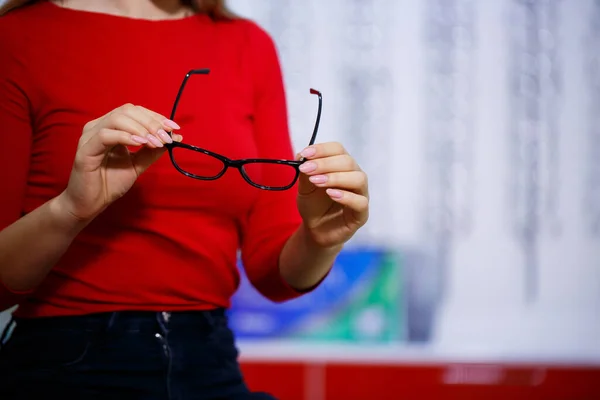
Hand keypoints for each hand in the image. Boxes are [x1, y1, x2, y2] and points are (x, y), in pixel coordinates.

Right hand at [58, 103, 181, 220]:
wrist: (90, 203)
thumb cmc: (110, 183)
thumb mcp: (138, 164)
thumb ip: (153, 151)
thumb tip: (175, 138)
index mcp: (111, 127)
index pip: (135, 111)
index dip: (155, 117)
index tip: (173, 128)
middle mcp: (98, 126)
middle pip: (127, 111)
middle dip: (151, 123)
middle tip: (166, 137)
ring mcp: (90, 136)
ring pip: (117, 119)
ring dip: (141, 129)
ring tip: (155, 142)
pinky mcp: (85, 149)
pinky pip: (105, 135)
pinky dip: (125, 137)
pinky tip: (139, 144)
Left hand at [296, 142, 368, 248]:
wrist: (315, 229)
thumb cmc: (313, 205)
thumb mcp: (305, 186)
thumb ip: (305, 171)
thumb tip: (302, 156)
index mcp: (342, 166)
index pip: (338, 149)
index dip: (322, 149)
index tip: (305, 154)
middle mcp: (354, 176)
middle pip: (348, 162)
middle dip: (325, 163)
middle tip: (307, 169)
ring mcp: (360, 194)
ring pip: (358, 178)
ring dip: (336, 177)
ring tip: (317, 182)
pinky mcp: (362, 213)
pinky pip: (361, 201)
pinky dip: (346, 196)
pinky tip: (331, 194)